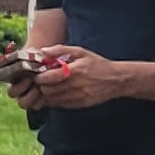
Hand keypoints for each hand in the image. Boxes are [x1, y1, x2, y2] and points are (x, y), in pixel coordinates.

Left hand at [4, 44, 132, 111]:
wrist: (116, 80)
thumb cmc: (97, 64)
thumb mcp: (81, 52)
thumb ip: (61, 50)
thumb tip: (43, 51)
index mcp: (74, 71)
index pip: (49, 77)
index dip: (40, 77)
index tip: (38, 74)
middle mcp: (75, 85)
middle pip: (48, 90)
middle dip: (41, 86)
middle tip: (42, 81)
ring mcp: (77, 97)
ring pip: (52, 99)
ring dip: (47, 94)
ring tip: (49, 87)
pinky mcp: (79, 105)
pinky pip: (60, 105)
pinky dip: (54, 100)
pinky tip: (57, 93)